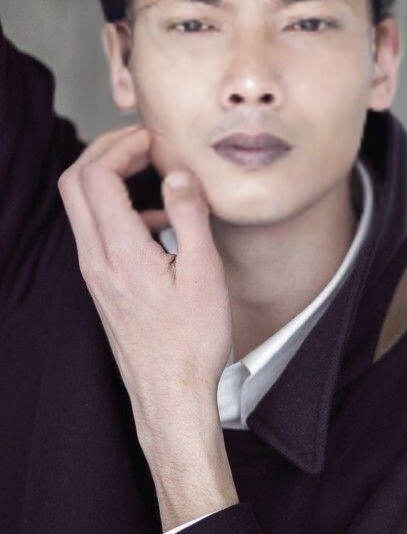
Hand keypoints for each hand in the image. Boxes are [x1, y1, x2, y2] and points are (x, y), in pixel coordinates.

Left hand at [57, 124, 232, 446]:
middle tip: (139, 140)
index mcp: (119, 250)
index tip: (152, 138)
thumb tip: (179, 173)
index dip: (121, 145)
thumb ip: (190, 215)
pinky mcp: (101, 283)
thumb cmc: (191, 340)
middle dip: (104, 150)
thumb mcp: (204, 272)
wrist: (169, 394)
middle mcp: (95, 258)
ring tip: (148, 168)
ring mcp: (94, 272)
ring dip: (107, 176)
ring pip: (81, 206)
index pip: (97, 175)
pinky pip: (96, 231)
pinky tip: (157, 222)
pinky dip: (117, 208)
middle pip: (74, 182)